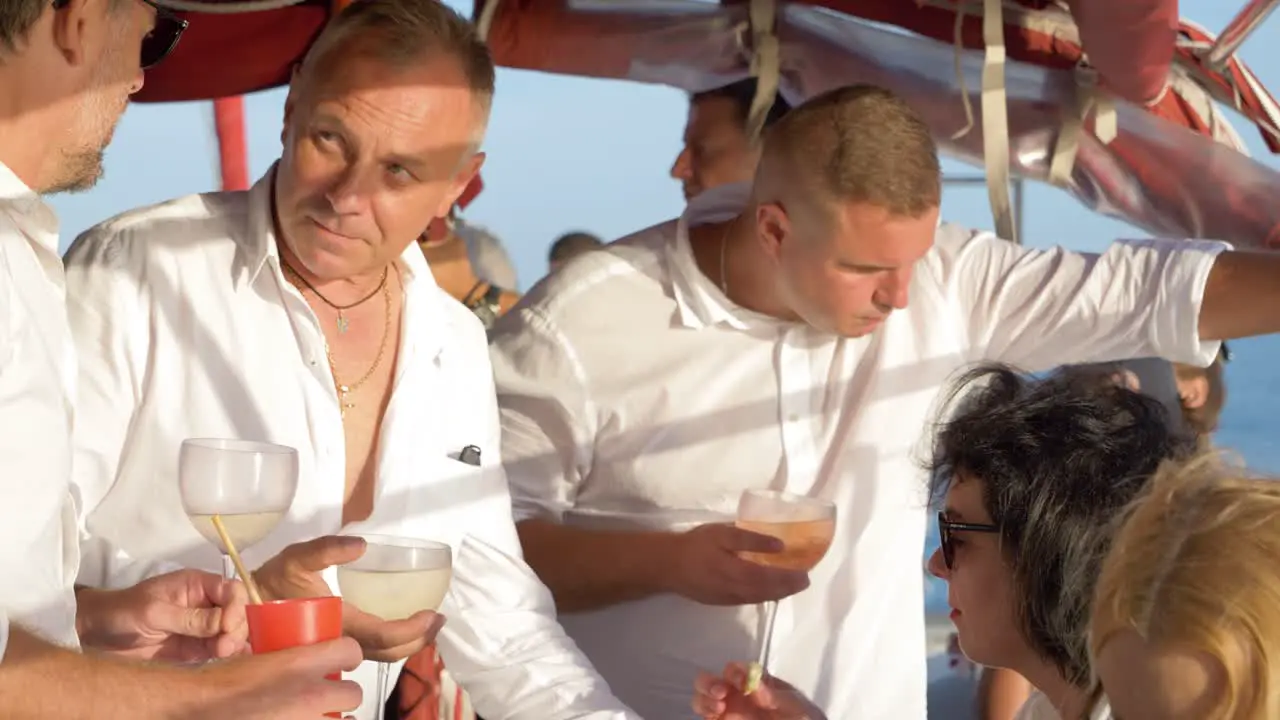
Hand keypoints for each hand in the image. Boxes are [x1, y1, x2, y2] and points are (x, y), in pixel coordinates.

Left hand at [75, 569, 247, 661]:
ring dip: (234, 642)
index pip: (231, 590)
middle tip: (224, 645)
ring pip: (232, 632)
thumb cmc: (124, 612)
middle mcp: (205, 604)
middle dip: (237, 627)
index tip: (228, 625)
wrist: (99, 635)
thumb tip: (223, 622)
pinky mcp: (197, 647)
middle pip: (237, 612)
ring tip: (222, 653)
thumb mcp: (154, 612)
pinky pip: (220, 649)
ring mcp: (202, 627)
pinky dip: (231, 653)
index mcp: (197, 585)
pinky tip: (235, 658)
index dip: (236, 606)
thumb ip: (189, 618)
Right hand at [193, 636, 364, 718]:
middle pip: (354, 692)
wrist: (200, 708)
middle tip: (330, 692)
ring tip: (324, 714)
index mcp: (301, 665)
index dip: (348, 654)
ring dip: (337, 716)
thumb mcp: (260, 657)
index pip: (351, 651)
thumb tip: (300, 657)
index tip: (343, 657)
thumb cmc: (221, 685)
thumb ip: (286, 659)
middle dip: (344, 692)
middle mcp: (310, 696)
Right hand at [254, 535, 447, 661]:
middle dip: (419, 640)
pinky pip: (370, 653)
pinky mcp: (333, 646)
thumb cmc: (273, 580)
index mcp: (337, 623)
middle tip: (439, 621)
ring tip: (427, 625)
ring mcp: (335, 649)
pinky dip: (392, 645)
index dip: (413, 629)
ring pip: (380, 657)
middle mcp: (339, 642)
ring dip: (408, 644)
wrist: (245, 606)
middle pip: (389, 654)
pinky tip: (401, 629)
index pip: (384, 636)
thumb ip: (327, 549)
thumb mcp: (297, 557)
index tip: (433, 613)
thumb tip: (361, 544)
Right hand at [669, 523, 809, 604]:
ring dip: (777, 593)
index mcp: (737, 572)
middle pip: (768, 592)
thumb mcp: (722, 533)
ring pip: (759, 598)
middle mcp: (736, 590)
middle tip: (804, 581)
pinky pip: (748, 600)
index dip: (790, 578)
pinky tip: (767, 590)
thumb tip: (779, 546)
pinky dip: (763, 596)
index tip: (806, 574)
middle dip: (788, 588)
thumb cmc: (695, 545)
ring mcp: (728, 599)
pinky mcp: (721, 601)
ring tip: (791, 586)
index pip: (771, 578)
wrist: (666, 565)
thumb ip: (750, 539)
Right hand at [693, 663, 821, 719]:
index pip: (736, 669)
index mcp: (754, 684)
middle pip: (710, 681)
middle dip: (708, 683)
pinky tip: (716, 717)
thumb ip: (775, 696)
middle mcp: (737, 695)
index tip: (741, 681)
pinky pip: (706, 717)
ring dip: (703, 699)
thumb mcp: (795, 707)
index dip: (735, 671)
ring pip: (702, 699)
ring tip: (718, 708)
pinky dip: (705, 714)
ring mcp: (728, 712)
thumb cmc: (803, 718)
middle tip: (720, 693)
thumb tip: (755, 684)